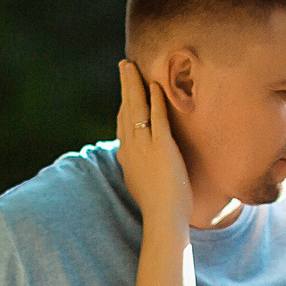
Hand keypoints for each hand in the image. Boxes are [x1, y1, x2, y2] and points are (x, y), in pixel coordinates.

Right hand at [115, 59, 191, 226]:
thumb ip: (138, 169)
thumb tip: (136, 165)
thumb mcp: (141, 184)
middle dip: (125, 85)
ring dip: (134, 85)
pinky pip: (157, 119)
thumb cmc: (158, 208)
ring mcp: (144, 147)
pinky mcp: (161, 148)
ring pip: (136, 108)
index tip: (126, 87)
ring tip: (132, 66)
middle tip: (124, 65)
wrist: (163, 219)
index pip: (123, 122)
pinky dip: (155, 101)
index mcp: (126, 156)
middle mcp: (131, 148)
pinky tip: (156, 86)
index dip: (124, 102)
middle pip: (125, 109)